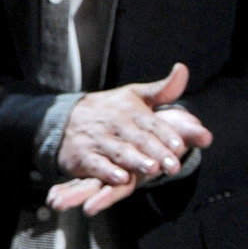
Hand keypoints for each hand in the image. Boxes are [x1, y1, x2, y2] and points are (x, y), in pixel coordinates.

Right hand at [49, 64, 212, 215]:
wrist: (64, 118)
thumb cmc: (109, 109)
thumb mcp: (134, 95)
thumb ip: (162, 89)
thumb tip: (183, 69)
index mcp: (131, 110)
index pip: (152, 123)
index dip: (166, 135)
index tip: (180, 145)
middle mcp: (115, 124)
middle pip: (139, 139)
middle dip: (157, 152)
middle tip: (173, 166)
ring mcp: (98, 140)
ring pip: (120, 152)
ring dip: (136, 161)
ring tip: (152, 170)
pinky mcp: (82, 156)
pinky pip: (96, 165)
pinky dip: (108, 172)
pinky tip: (121, 179)